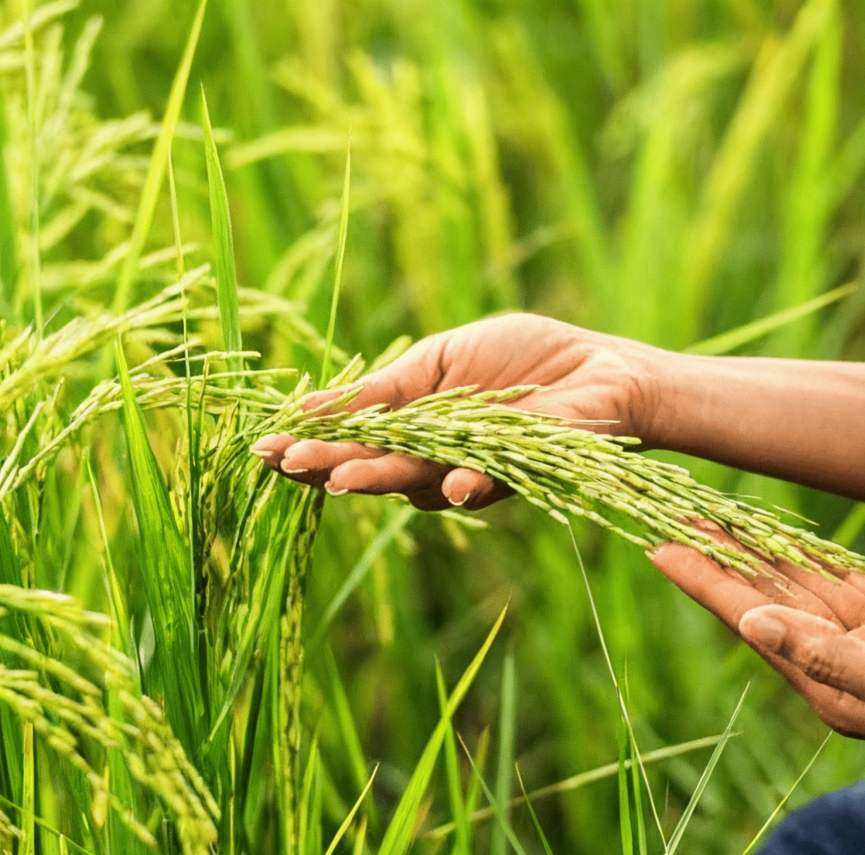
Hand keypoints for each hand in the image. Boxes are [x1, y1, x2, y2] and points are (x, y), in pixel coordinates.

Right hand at [251, 313, 666, 509]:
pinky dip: (466, 484)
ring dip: (379, 478)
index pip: (349, 442)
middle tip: (286, 463)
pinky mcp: (519, 472)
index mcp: (411, 430)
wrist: (600, 370)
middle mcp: (434, 460)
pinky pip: (486, 483)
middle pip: (371, 466)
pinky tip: (447, 483)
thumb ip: (384, 389)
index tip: (264, 446)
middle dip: (328, 465)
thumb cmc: (522, 359)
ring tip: (340, 477)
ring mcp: (473, 471)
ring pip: (416, 480)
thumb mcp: (440, 360)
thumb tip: (311, 405)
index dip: (308, 445)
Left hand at [651, 525, 864, 762]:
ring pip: (810, 589)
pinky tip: (788, 542)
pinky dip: (823, 562)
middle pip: (770, 600)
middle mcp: (848, 670)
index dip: (707, 583)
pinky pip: (857, 589)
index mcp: (836, 690)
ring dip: (766, 555)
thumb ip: (830, 658)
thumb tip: (753, 624)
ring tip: (719, 520)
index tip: (661, 547)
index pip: (754, 623)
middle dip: (725, 560)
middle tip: (675, 516)